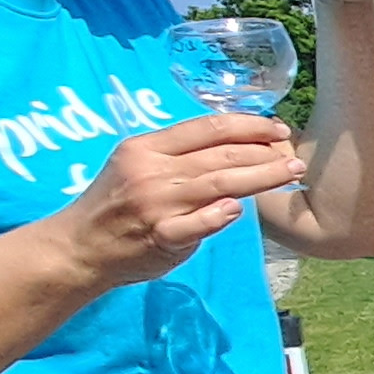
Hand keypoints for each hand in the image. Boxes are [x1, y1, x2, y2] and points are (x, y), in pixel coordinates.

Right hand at [47, 117, 300, 290]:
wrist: (78, 248)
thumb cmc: (114, 205)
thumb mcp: (135, 167)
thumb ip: (176, 158)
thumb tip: (231, 148)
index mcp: (146, 148)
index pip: (206, 128)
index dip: (247, 125)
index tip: (275, 128)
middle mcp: (152, 171)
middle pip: (220, 155)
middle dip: (264, 152)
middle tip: (295, 155)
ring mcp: (157, 204)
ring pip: (219, 183)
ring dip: (261, 178)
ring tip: (291, 174)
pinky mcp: (161, 236)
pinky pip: (198, 223)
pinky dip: (220, 214)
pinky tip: (242, 209)